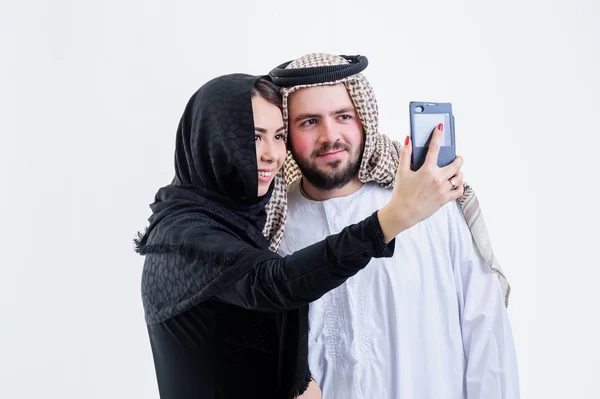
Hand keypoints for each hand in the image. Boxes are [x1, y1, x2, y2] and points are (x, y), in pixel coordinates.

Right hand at [378, 124, 463, 241]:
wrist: (403, 212)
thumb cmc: (401, 192)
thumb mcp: (401, 172)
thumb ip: (405, 155)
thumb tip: (408, 140)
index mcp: (427, 170)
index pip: (434, 148)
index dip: (437, 136)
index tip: (440, 128)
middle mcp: (437, 179)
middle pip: (456, 164)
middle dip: (458, 158)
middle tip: (456, 157)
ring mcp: (443, 190)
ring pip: (459, 177)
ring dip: (459, 173)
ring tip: (455, 172)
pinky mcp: (445, 199)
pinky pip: (459, 191)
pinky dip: (460, 186)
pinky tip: (456, 184)